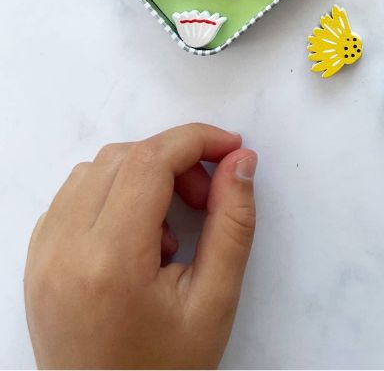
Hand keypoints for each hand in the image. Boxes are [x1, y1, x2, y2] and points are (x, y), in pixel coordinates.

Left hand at [24, 123, 257, 368]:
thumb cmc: (165, 368)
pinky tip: (139, 231)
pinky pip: (74, 194)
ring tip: (173, 221)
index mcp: (110, 262)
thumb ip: (233, 223)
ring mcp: (42, 254)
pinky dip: (114, 191)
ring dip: (144, 173)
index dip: (197, 140)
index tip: (231, 148)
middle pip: (124, 157)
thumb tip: (240, 161)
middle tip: (208, 197)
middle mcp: (63, 250)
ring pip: (96, 168)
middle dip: (176, 159)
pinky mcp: (36, 259)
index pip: (151, 161)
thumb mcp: (216, 300)